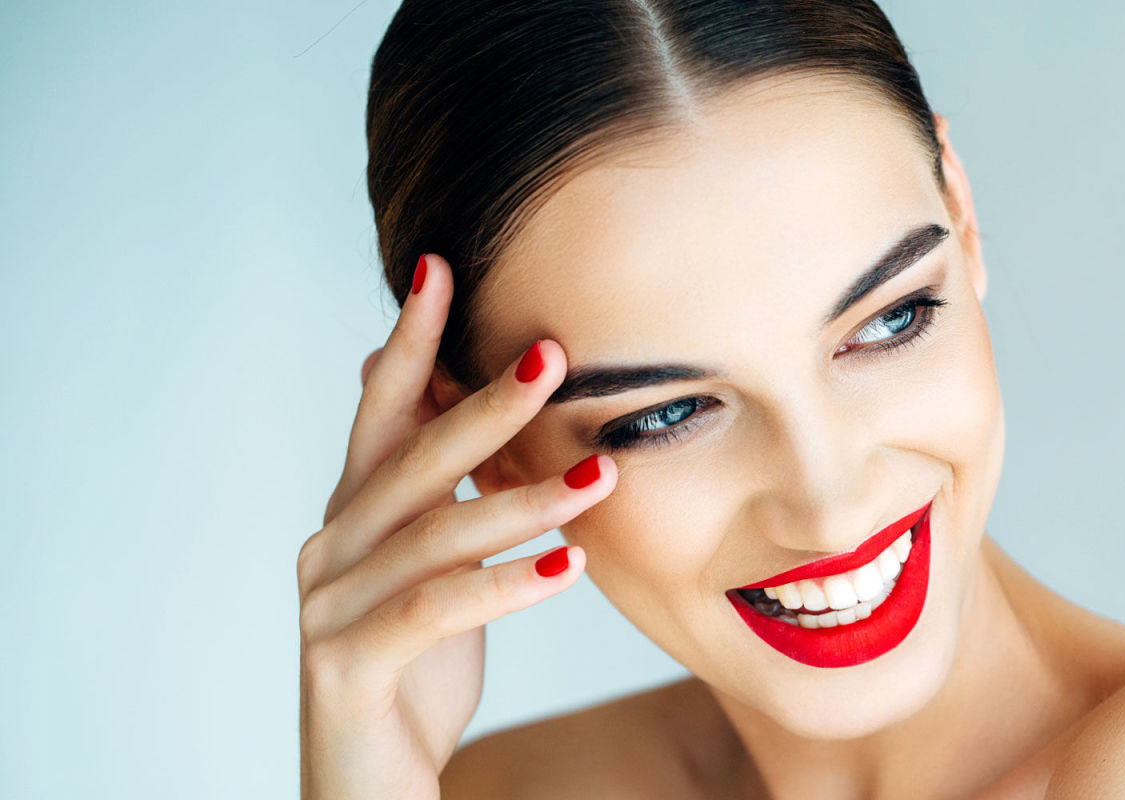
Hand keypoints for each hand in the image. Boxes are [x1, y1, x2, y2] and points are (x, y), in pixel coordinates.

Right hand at [297, 254, 614, 799]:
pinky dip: (503, 586)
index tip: (441, 268)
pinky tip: (566, 568)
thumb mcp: (433, 568)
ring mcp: (329, 607)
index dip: (408, 341)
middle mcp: (331, 547)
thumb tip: (464, 404)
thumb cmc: (413, 665)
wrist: (372, 780)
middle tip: (553, 356)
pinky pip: (433, 612)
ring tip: (599, 476)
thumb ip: (440, 493)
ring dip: (522, 501)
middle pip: (412, 459)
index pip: (382, 411)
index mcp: (354, 514)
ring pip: (433, 534)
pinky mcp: (349, 665)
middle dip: (484, 404)